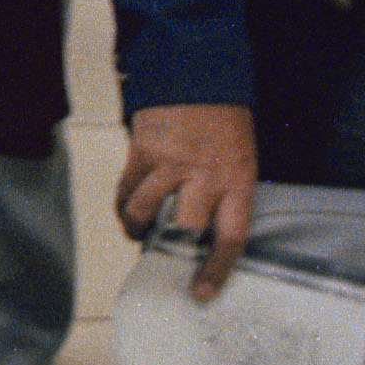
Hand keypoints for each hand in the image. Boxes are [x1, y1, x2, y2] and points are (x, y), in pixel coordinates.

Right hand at [119, 104, 259, 299]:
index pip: (230, 236)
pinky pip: (126, 189)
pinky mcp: (142, 150)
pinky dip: (123, 207)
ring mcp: (170, 162)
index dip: (215, 270)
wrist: (199, 71)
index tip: (202, 293)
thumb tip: (204, 230)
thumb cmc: (226, 118)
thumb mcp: (242, 156)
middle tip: (165, 262)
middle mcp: (205, 175)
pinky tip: (127, 214)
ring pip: (146, 211)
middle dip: (172, 250)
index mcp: (238, 179)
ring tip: (138, 235)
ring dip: (138, 228)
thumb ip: (226, 191)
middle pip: (184, 228)